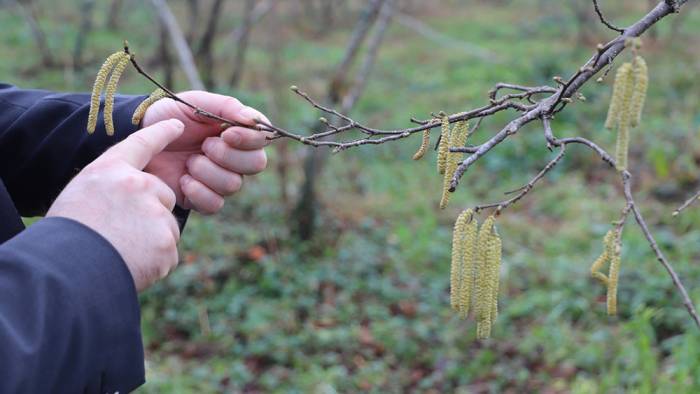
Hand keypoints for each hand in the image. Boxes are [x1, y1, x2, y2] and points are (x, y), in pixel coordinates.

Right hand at [47, 120, 185, 290]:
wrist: (67, 269)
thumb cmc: (67, 234)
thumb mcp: (82, 196)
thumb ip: (112, 190)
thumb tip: (134, 201)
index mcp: (111, 170)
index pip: (141, 143)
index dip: (160, 133)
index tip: (177, 125)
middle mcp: (139, 185)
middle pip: (163, 196)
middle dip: (151, 214)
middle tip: (120, 231)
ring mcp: (156, 214)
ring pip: (166, 227)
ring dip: (151, 241)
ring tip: (119, 250)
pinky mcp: (166, 243)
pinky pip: (167, 254)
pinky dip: (153, 263)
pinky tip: (129, 264)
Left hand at [141, 91, 269, 213]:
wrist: (136, 139)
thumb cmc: (166, 117)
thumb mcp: (194, 102)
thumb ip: (226, 106)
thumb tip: (252, 120)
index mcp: (236, 132)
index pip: (262, 139)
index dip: (250, 139)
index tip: (226, 133)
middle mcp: (234, 158)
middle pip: (256, 164)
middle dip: (229, 155)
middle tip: (205, 146)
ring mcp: (219, 179)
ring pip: (234, 184)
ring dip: (208, 171)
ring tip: (188, 162)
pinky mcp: (202, 199)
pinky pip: (215, 203)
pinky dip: (198, 191)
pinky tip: (183, 179)